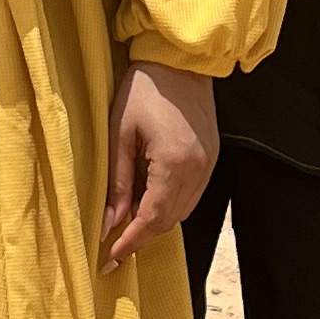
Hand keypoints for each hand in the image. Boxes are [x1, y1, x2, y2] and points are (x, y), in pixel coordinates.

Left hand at [101, 63, 218, 270]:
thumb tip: (108, 222)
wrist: (180, 60)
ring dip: (156, 224)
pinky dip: (170, 206)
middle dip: (141, 239)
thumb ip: (116, 182)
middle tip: (114, 250)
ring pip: (183, 212)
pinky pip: (191, 195)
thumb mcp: (119, 134)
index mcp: (175, 164)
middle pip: (170, 221)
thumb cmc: (145, 89)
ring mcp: (209, 165)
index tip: (109, 258)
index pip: (152, 219)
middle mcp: (198, 170)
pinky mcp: (212, 158)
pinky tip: (149, 203)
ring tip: (128, 228)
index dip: (130, 242)